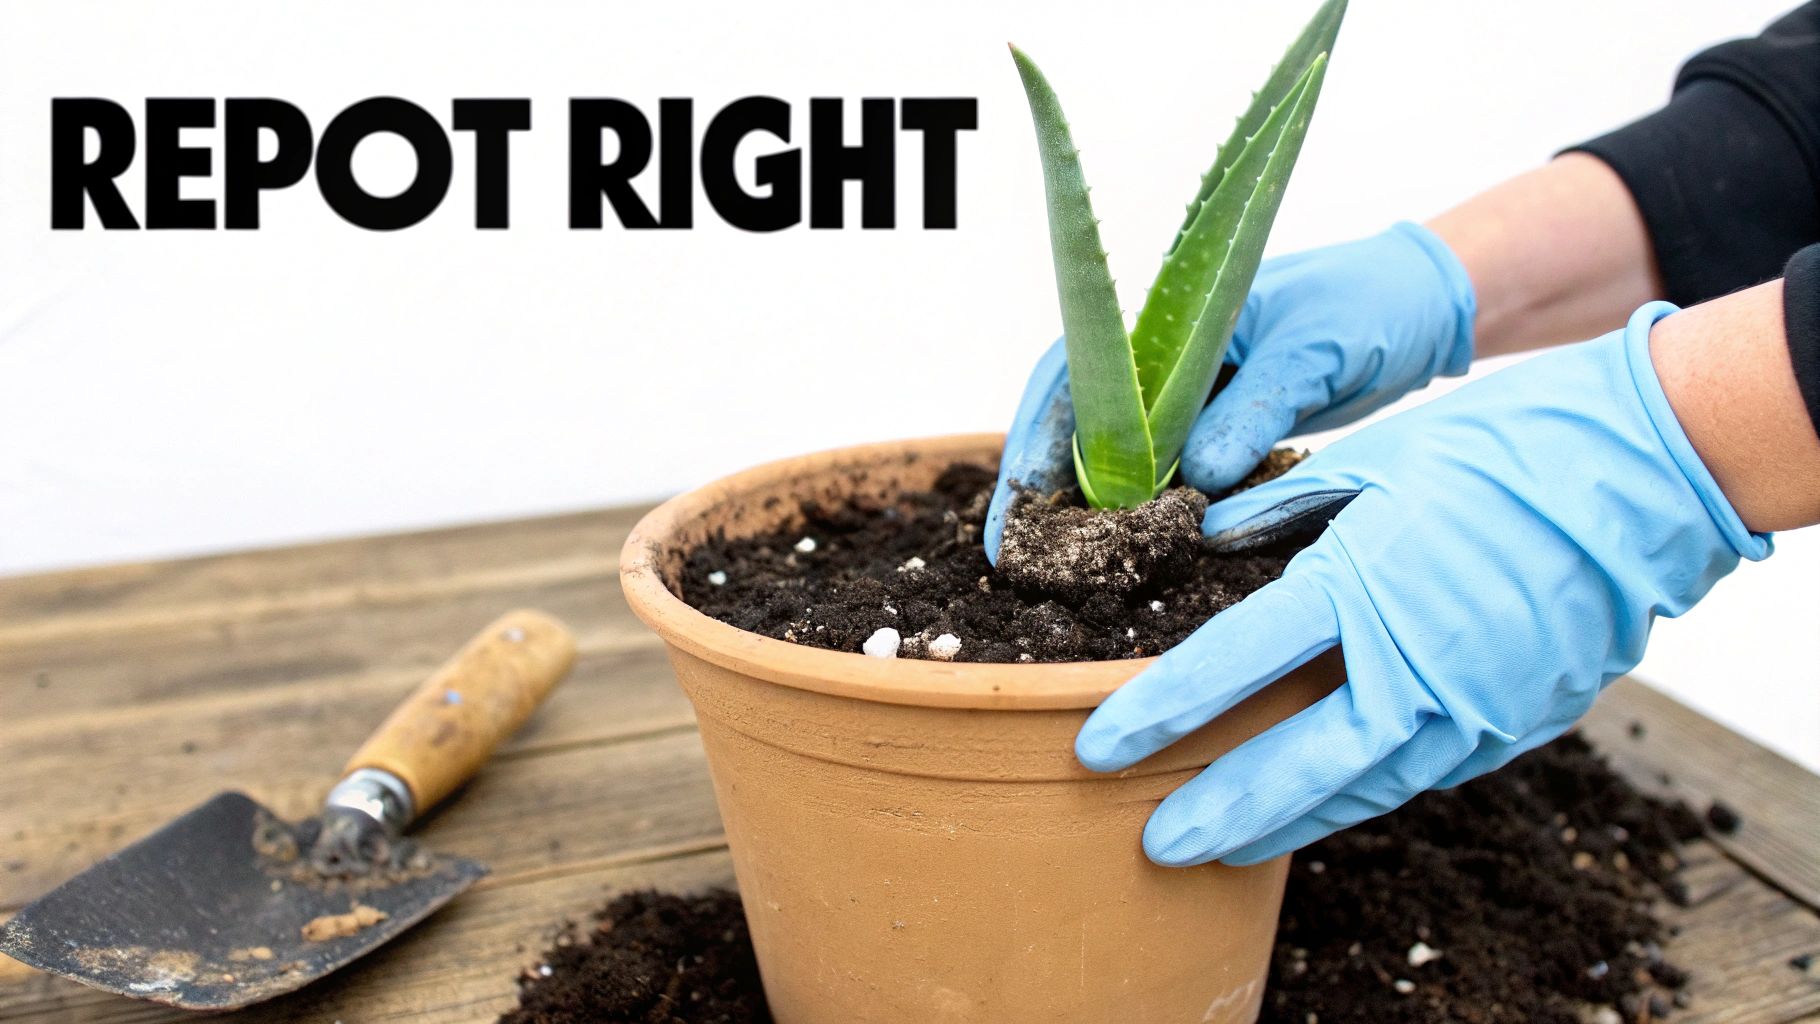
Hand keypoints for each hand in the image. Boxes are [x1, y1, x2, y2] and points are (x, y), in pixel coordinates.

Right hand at [986, 222, 1475, 562]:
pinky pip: (1162, 472)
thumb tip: (1199, 476)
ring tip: (1060, 567)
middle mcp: (1163, 355)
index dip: (1036, 437)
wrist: (1428, 302)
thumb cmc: (1370, 300)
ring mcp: (1188, 394)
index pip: (1075, 373)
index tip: (1018, 501)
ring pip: (1112, 452)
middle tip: (1018, 558)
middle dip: (1041, 485)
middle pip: (1076, 420)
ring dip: (1086, 505)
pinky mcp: (1217, 427)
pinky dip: (1141, 511)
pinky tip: (1129, 554)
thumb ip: (1257, 406)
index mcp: (1169, 314)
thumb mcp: (1315, 349)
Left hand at [1074, 303, 1769, 866]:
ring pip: (1362, 786)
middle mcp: (1413, 663)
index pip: (1231, 665)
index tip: (1098, 749)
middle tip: (1158, 844)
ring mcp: (1473, 705)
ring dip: (1291, 819)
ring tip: (1228, 844)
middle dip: (1221, 809)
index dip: (1157, 714)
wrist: (1641, 473)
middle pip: (1296, 763)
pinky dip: (1365, 791)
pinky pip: (1422, 771)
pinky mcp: (1517, 722)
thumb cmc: (1499, 449)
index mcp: (1359, 585)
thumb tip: (1215, 536)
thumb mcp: (1376, 460)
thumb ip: (1286, 510)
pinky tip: (1326, 804)